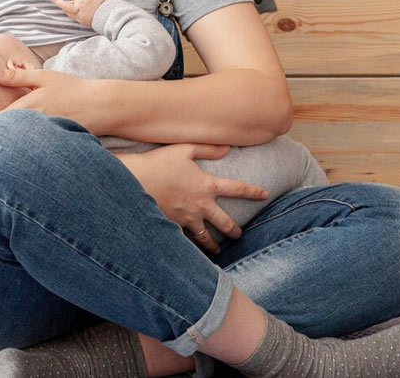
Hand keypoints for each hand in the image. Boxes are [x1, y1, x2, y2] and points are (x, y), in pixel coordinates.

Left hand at [0, 64, 98, 149]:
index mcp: (27, 107)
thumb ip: (14, 77)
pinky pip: (28, 150)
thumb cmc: (72, 88)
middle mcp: (32, 124)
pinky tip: (6, 159)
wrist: (101, 106)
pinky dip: (15, 154)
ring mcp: (42, 136)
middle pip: (0, 138)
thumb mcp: (43, 77)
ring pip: (13, 147)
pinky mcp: (51, 144)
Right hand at [117, 144, 268, 254]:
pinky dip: (191, 246)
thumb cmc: (159, 162)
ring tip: (218, 250)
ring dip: (214, 245)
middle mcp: (201, 206)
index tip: (265, 195)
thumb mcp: (185, 149)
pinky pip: (186, 240)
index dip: (253, 191)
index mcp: (208, 185)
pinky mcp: (173, 226)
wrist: (134, 181)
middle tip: (239, 235)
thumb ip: (208, 148)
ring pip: (206, 237)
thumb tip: (228, 148)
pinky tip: (192, 252)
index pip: (238, 189)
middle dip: (234, 230)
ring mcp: (187, 219)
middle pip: (225, 223)